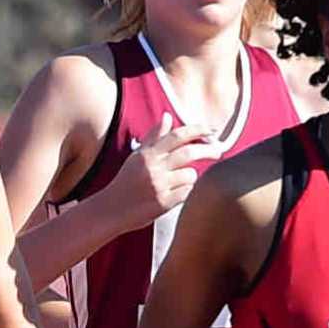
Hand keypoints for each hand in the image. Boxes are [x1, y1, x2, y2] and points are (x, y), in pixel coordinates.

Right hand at [101, 110, 220, 231]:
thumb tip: (167, 116)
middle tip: (218, 151)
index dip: (197, 130)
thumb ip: (153, 137)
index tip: (211, 130)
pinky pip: (187, 193)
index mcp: (148, 155)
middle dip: (209, 150)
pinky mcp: (163, 203)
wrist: (110, 211)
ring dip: (190, 177)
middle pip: (190, 152)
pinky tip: (175, 195)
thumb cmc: (125, 183)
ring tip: (178, 183)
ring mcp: (159, 186)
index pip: (177, 135)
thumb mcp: (136, 157)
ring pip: (190, 175)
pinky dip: (186, 193)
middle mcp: (153, 168)